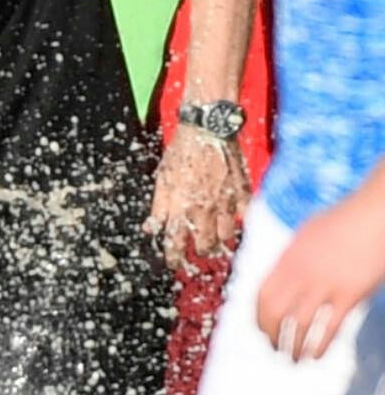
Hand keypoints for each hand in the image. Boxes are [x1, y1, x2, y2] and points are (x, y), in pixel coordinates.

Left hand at [146, 128, 248, 269]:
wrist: (207, 131)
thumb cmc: (181, 152)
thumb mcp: (162, 178)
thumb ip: (158, 206)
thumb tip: (151, 228)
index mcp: (180, 207)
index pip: (175, 243)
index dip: (174, 257)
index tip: (174, 263)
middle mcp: (203, 210)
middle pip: (204, 247)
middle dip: (199, 250)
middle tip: (198, 247)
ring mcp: (226, 204)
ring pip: (226, 238)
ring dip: (220, 240)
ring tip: (217, 237)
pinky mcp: (243, 195)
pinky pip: (245, 219)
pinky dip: (240, 222)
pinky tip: (235, 220)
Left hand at [256, 186, 384, 359]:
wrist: (373, 215)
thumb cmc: (343, 220)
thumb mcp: (306, 234)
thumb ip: (293, 256)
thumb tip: (283, 274)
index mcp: (287, 258)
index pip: (262, 294)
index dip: (258, 316)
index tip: (259, 328)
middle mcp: (301, 273)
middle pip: (275, 312)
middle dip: (271, 334)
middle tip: (273, 346)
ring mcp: (325, 285)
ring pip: (300, 325)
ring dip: (293, 346)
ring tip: (292, 358)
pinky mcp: (350, 295)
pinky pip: (330, 328)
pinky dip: (319, 345)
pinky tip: (315, 354)